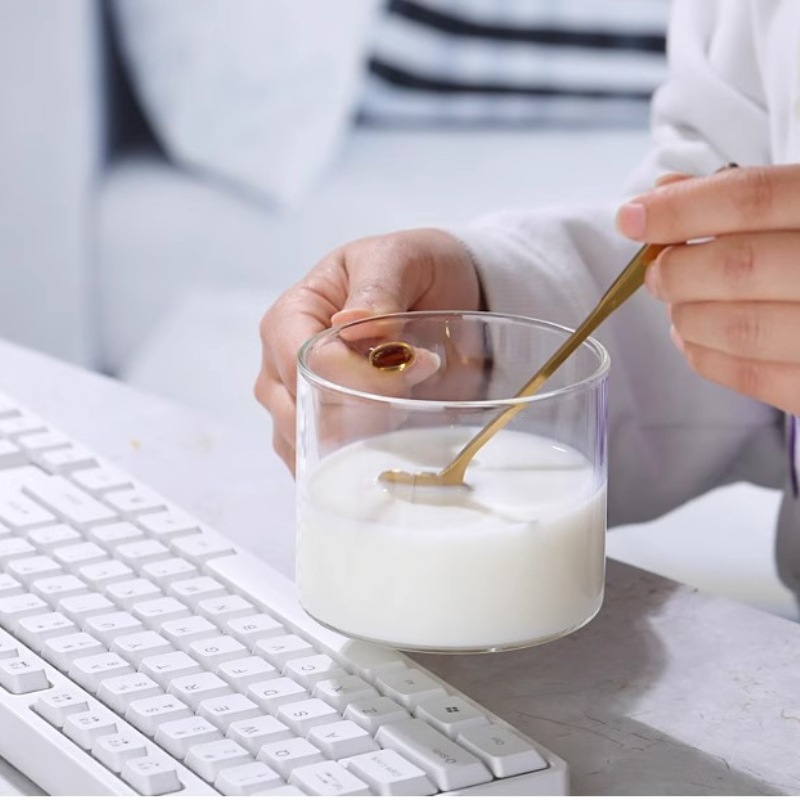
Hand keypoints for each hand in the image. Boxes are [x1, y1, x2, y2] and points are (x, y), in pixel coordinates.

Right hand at [255, 228, 481, 470]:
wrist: (440, 293)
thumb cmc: (410, 269)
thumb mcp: (400, 259)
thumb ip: (379, 287)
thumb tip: (353, 322)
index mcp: (292, 314)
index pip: (302, 362)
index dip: (350, 379)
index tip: (407, 375)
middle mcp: (282, 360)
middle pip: (294, 409)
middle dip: (352, 418)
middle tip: (407, 406)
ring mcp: (297, 398)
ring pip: (301, 442)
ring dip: (349, 447)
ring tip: (397, 427)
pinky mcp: (320, 425)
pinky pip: (316, 459)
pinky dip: (343, 466)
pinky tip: (377, 460)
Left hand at [616, 165, 799, 415]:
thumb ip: (747, 197)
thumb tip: (663, 194)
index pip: (752, 198)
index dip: (681, 210)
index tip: (632, 218)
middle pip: (739, 266)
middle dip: (677, 269)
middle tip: (657, 272)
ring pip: (740, 327)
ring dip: (687, 316)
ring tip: (677, 305)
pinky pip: (756, 378)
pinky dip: (705, 358)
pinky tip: (692, 340)